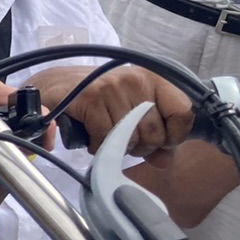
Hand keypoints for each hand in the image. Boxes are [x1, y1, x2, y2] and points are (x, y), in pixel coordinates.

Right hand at [29, 65, 193, 159]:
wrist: (56, 85)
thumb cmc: (98, 99)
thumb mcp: (131, 113)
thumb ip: (153, 138)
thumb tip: (165, 161)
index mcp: (154, 79)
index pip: (183, 112)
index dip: (173, 135)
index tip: (160, 141)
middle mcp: (136, 79)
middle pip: (155, 132)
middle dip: (140, 147)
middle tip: (123, 140)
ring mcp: (113, 86)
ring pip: (131, 138)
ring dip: (117, 147)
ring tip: (106, 136)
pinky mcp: (91, 98)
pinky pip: (106, 138)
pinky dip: (99, 146)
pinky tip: (92, 137)